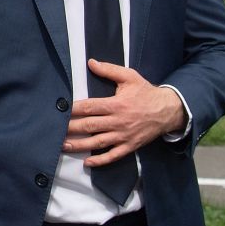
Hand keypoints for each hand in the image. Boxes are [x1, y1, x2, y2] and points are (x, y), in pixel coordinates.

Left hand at [63, 59, 186, 167]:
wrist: (169, 110)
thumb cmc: (146, 93)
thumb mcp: (130, 77)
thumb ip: (109, 70)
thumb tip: (90, 62)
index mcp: (116, 104)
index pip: (89, 107)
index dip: (73, 110)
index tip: (59, 112)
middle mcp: (118, 121)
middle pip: (90, 126)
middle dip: (71, 129)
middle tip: (54, 131)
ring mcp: (124, 136)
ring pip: (98, 143)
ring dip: (80, 146)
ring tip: (63, 146)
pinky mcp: (130, 146)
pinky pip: (114, 155)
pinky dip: (101, 161)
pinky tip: (87, 163)